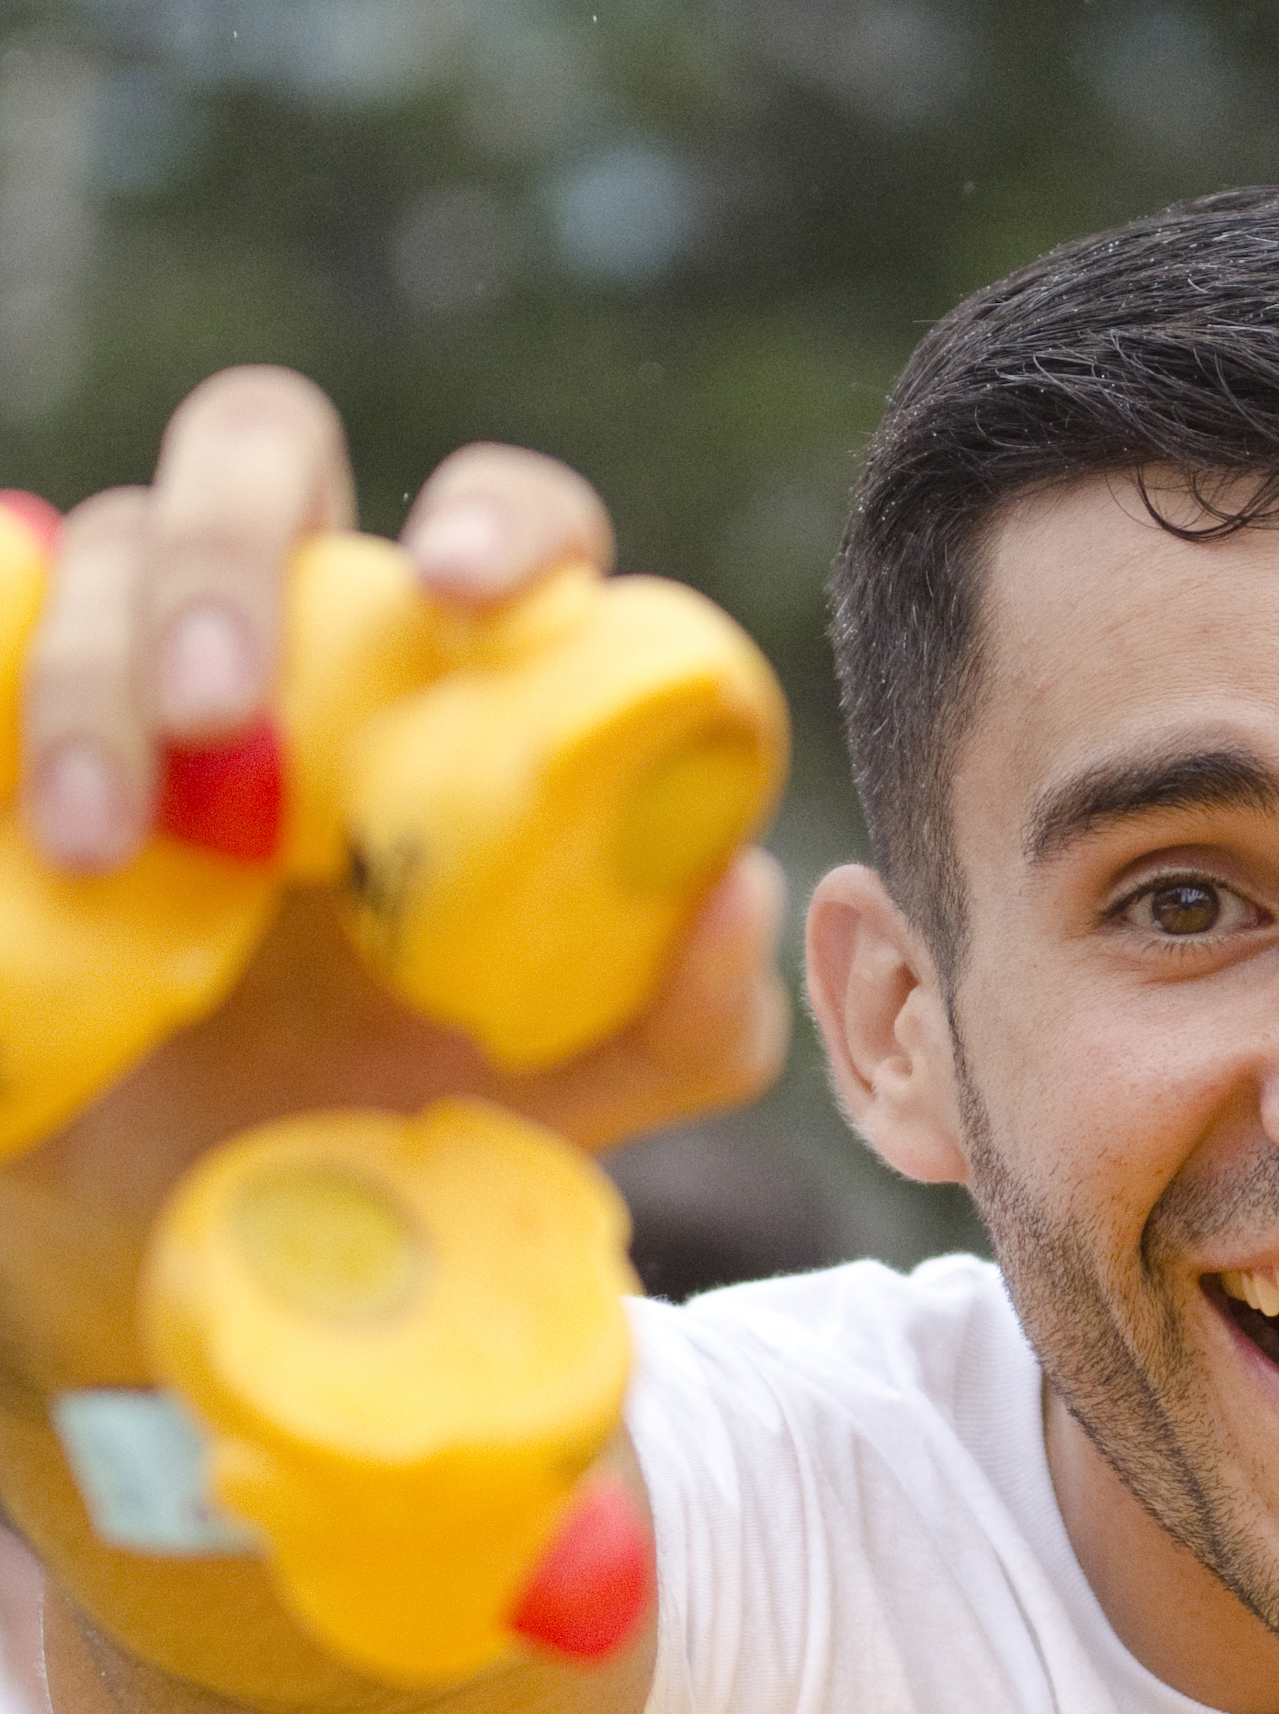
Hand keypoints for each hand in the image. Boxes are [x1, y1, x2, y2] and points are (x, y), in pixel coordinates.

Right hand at [0, 368, 788, 1388]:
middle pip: (263, 449)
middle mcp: (305, 642)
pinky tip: (21, 817)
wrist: (188, 1235)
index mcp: (466, 694)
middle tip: (224, 707)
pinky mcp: (6, 726)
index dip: (499, 516)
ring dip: (95, 668)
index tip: (468, 591)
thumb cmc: (390, 1128)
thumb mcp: (570, 1106)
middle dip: (228, 542)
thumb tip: (741, 893)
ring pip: (100, 538)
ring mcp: (140, 669)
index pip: (507, 523)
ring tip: (111, 846)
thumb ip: (696, 1021)